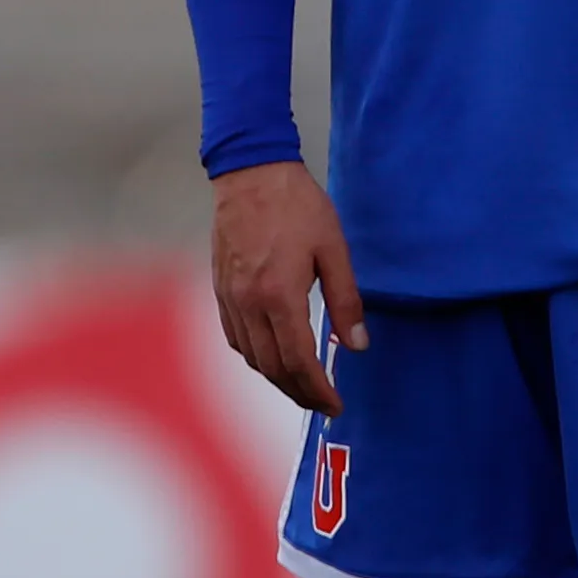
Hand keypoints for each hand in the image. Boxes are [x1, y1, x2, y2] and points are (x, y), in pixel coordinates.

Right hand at [210, 159, 366, 414]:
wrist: (251, 172)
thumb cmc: (297, 205)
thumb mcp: (334, 249)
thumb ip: (346, 301)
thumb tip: (357, 346)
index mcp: (281, 295)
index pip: (300, 362)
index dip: (319, 391)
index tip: (336, 405)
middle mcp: (250, 303)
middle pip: (273, 368)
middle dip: (300, 393)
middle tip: (323, 402)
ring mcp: (230, 297)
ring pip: (252, 357)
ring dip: (277, 379)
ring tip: (302, 385)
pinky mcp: (220, 288)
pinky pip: (235, 337)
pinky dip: (255, 356)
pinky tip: (271, 356)